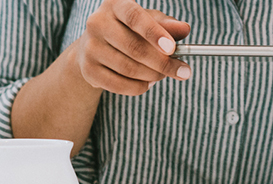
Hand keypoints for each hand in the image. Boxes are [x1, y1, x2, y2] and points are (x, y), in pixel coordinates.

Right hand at [73, 0, 192, 95]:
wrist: (94, 47)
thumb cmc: (129, 30)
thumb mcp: (149, 21)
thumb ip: (168, 25)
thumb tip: (184, 29)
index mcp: (115, 4)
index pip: (135, 17)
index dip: (154, 33)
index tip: (172, 48)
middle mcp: (97, 23)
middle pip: (134, 47)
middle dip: (163, 63)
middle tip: (183, 71)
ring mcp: (90, 47)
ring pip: (129, 69)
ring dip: (153, 76)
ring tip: (163, 74)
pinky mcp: (88, 70)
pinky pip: (120, 85)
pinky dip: (139, 87)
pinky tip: (148, 82)